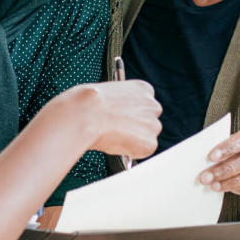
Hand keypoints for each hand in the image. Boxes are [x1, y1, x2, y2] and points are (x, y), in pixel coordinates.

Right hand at [46, 80, 160, 160]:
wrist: (86, 115)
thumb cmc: (88, 103)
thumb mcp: (107, 94)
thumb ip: (120, 104)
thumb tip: (117, 117)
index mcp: (143, 88)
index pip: (144, 104)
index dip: (132, 114)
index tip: (122, 118)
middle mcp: (152, 105)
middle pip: (149, 120)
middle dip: (136, 127)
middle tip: (118, 131)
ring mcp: (153, 124)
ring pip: (146, 136)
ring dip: (134, 139)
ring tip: (113, 137)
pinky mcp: (150, 143)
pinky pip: (143, 150)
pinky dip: (131, 151)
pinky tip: (116, 143)